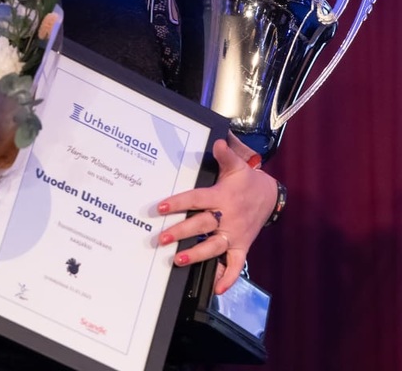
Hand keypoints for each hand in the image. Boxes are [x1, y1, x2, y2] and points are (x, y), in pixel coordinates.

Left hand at [156, 138, 276, 293]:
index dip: (179, 203)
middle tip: (161, 238)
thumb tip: (218, 142)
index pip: (197, 199)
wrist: (270, 196)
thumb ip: (226, 155)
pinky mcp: (242, 247)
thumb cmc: (246, 180)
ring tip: (178, 260)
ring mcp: (235, 234)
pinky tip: (216, 288)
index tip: (161, 207)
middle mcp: (228, 217)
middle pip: (201, 226)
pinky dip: (227, 278)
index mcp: (223, 197)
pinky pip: (235, 265)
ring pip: (214, 247)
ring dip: (197, 254)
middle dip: (181, 233)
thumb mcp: (237, 165)